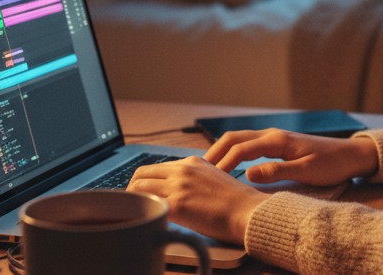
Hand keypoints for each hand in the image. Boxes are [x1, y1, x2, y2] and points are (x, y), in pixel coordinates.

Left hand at [127, 156, 268, 244]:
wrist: (248, 211)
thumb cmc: (236, 202)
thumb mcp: (213, 179)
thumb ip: (193, 180)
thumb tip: (177, 191)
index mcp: (192, 162)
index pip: (156, 167)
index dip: (145, 182)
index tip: (142, 194)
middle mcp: (182, 170)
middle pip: (142, 174)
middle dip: (133, 189)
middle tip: (134, 205)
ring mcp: (178, 186)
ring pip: (139, 187)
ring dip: (134, 201)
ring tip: (137, 214)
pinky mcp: (177, 204)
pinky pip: (148, 205)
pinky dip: (143, 212)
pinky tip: (145, 221)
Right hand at [203, 129, 379, 186]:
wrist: (350, 155)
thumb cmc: (331, 164)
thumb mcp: (306, 171)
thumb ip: (277, 171)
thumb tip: (247, 174)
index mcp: (277, 140)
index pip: (241, 148)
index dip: (223, 162)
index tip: (210, 178)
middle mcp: (272, 134)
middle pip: (235, 138)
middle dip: (215, 151)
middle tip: (199, 170)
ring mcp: (274, 137)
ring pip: (240, 139)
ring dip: (222, 150)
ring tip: (207, 167)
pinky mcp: (277, 144)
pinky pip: (248, 144)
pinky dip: (233, 151)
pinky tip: (228, 164)